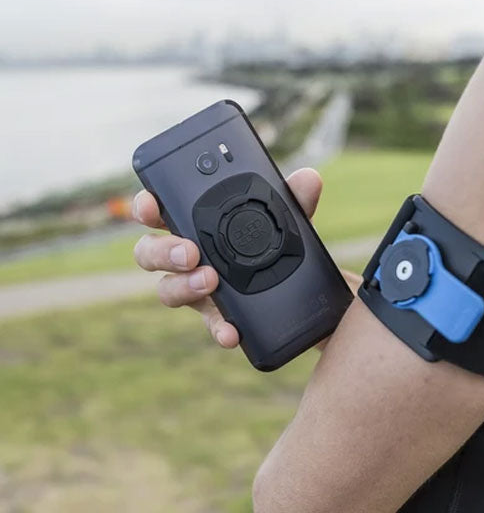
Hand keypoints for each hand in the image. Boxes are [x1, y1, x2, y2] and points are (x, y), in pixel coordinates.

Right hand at [133, 167, 361, 349]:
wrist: (298, 282)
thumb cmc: (275, 239)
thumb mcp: (285, 217)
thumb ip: (293, 199)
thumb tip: (309, 179)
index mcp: (193, 224)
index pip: (157, 211)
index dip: (146, 206)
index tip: (150, 204)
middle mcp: (186, 257)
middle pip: (150, 253)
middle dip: (162, 251)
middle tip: (190, 251)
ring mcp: (197, 288)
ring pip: (168, 290)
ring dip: (184, 286)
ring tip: (210, 280)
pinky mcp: (217, 316)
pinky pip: (210, 324)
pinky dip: (219, 329)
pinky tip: (231, 333)